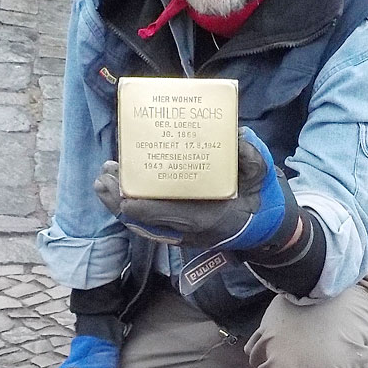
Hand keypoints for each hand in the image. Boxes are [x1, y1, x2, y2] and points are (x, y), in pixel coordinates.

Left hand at [94, 127, 286, 250]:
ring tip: (103, 181)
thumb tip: (236, 134)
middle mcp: (188, 230)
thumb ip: (250, 157)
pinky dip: (131, 209)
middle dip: (120, 197)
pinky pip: (148, 223)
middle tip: (105, 174)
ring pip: (142, 222)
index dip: (138, 203)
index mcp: (205, 217)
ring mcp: (181, 233)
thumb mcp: (261, 176)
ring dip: (119, 202)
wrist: (264, 230)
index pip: (163, 214)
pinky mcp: (178, 231)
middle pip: (144, 218)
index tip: (120, 188)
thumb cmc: (259, 200)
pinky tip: (118, 193)